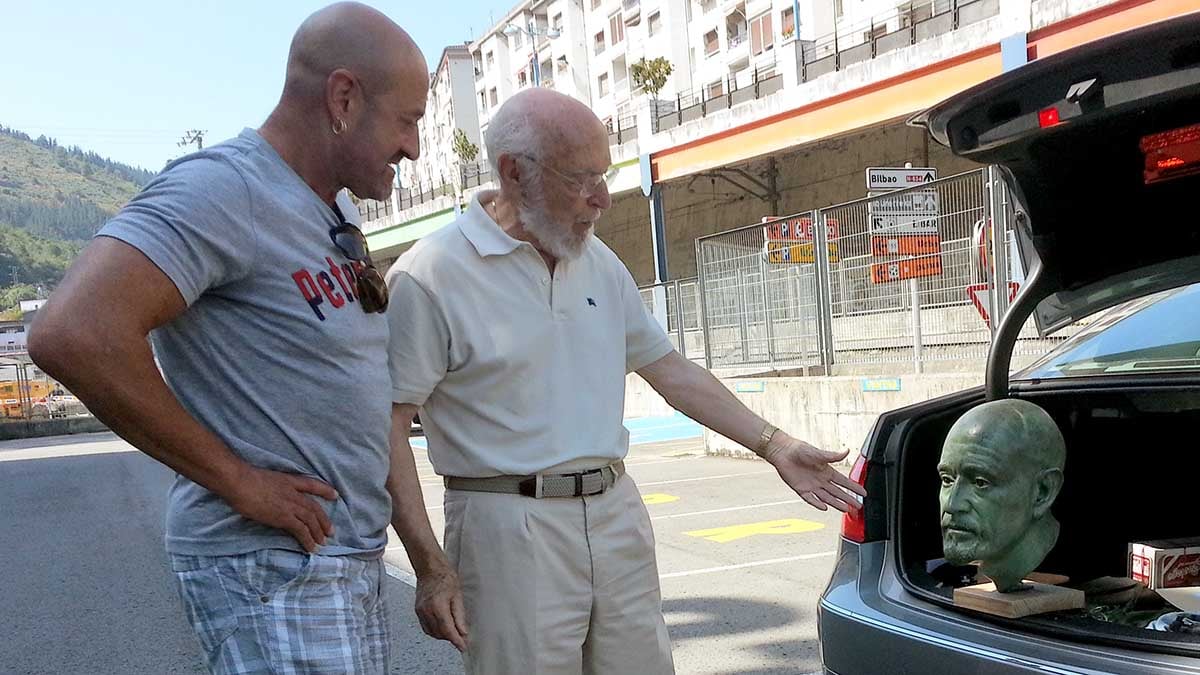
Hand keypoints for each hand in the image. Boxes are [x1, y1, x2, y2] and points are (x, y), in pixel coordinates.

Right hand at [223, 466, 338, 551]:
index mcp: (289, 481)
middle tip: (330, 531)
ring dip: (318, 532)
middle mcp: (293, 492)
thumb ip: (272, 488)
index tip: (335, 495)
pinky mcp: (284, 517)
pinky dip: (308, 539)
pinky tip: (311, 547)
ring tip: (323, 543)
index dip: (325, 490)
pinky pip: (301, 530)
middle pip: (314, 507)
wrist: (239, 482)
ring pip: (311, 519)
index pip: (312, 484)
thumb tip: (269, 496)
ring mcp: (290, 505)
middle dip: (324, 520)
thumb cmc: (244, 479)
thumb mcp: (264, 478)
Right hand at [415, 561, 468, 651]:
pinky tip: (442, 626)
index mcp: (438, 606)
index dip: (456, 641)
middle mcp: (426, 611)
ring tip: (452, 631)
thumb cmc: (445, 577)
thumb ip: (459, 616)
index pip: (448, 630)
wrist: (430, 568)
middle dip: (450, 638)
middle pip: (439, 633)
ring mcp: (420, 611)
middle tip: (461, 636)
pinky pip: (426, 627)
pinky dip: (434, 630)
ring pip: (432, 632)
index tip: (463, 647)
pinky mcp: (417, 611)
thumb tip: (463, 631)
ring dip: (442, 635)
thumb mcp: (457, 596)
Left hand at [761, 433, 867, 512]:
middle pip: (838, 492)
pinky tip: (824, 508)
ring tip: (847, 509)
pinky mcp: (801, 489)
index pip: (844, 481)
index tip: (864, 493)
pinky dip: (817, 504)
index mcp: (827, 470)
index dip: (854, 487)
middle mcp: (821, 480)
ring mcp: (811, 485)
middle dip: (849, 499)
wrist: (783, 452)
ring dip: (837, 503)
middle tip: (858, 506)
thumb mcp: (818, 453)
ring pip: (827, 497)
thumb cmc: (799, 449)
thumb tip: (847, 451)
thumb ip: (833, 456)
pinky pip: (811, 499)